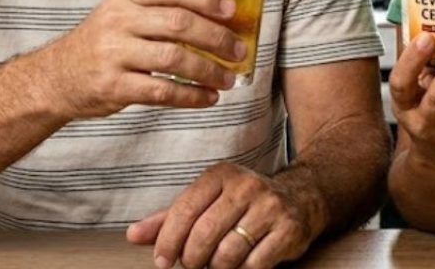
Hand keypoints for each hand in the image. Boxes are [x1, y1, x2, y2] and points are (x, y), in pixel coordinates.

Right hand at [35, 0, 245, 118]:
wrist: (54, 78)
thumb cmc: (102, 42)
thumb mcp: (122, 12)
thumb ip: (160, 8)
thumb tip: (220, 15)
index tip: (232, 9)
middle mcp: (118, 21)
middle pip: (179, 23)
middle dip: (217, 37)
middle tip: (239, 49)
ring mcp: (114, 54)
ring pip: (174, 58)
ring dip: (209, 70)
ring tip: (228, 78)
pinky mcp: (113, 86)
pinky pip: (162, 91)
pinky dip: (190, 96)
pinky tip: (208, 98)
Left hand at [126, 162, 322, 268]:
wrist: (301, 197)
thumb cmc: (243, 204)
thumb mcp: (207, 202)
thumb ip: (169, 219)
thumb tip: (133, 235)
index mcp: (221, 175)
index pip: (185, 209)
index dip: (168, 241)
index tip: (162, 261)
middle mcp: (247, 185)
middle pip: (204, 235)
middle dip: (192, 260)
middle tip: (193, 265)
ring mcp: (270, 206)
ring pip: (228, 253)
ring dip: (217, 268)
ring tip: (218, 264)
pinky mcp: (288, 229)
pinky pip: (254, 264)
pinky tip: (242, 264)